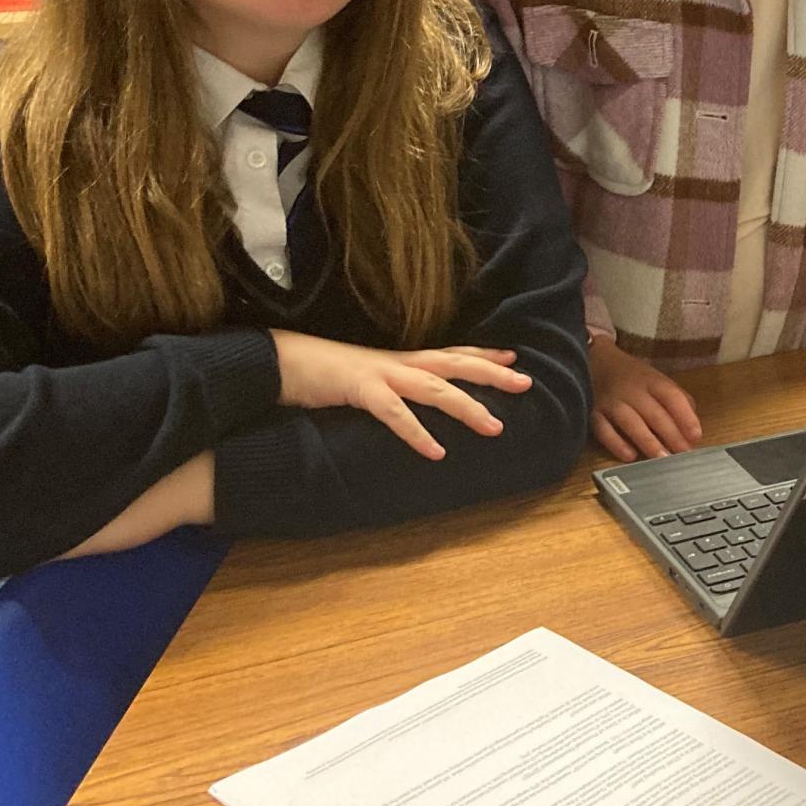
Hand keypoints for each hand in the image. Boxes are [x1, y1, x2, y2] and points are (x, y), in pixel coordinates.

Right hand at [269, 328, 529, 460]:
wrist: (278, 361)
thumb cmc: (321, 374)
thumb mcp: (366, 380)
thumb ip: (391, 390)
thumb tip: (409, 404)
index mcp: (400, 361)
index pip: (450, 353)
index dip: (482, 354)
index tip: (514, 358)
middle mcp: (398, 363)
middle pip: (455, 363)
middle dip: (492, 372)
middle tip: (526, 383)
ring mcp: (380, 373)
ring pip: (435, 388)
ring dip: (467, 406)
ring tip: (495, 426)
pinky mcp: (359, 389)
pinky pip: (394, 413)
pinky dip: (416, 432)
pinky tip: (436, 452)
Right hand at [589, 338, 701, 460]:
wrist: (593, 361)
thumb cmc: (632, 377)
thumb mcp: (656, 380)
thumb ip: (677, 400)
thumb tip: (693, 426)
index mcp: (652, 381)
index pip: (672, 396)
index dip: (685, 416)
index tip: (696, 436)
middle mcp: (632, 390)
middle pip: (654, 413)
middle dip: (671, 434)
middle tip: (683, 454)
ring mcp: (611, 401)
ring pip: (630, 422)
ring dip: (648, 441)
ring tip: (662, 458)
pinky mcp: (593, 413)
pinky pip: (603, 430)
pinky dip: (616, 443)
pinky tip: (629, 456)